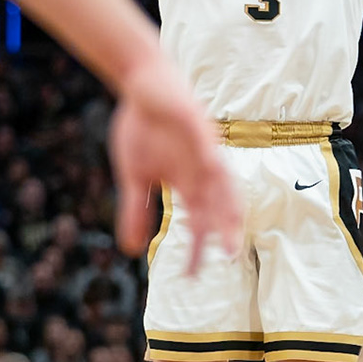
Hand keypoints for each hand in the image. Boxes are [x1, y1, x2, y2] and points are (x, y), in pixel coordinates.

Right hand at [108, 56, 239, 272]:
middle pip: (219, 206)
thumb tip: (130, 249)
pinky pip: (208, 142)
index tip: (189, 277)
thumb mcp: (134, 177)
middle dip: (224, 230)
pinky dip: (211, 156)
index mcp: (187, 184)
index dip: (195, 249)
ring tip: (232, 222)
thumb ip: (136, 210)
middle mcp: (201, 170)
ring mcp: (202, 147)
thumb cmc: (142, 129)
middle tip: (227, 256)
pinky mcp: (196, 123)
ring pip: (223, 178)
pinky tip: (211, 168)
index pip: (197, 224)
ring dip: (227, 200)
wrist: (141, 84)